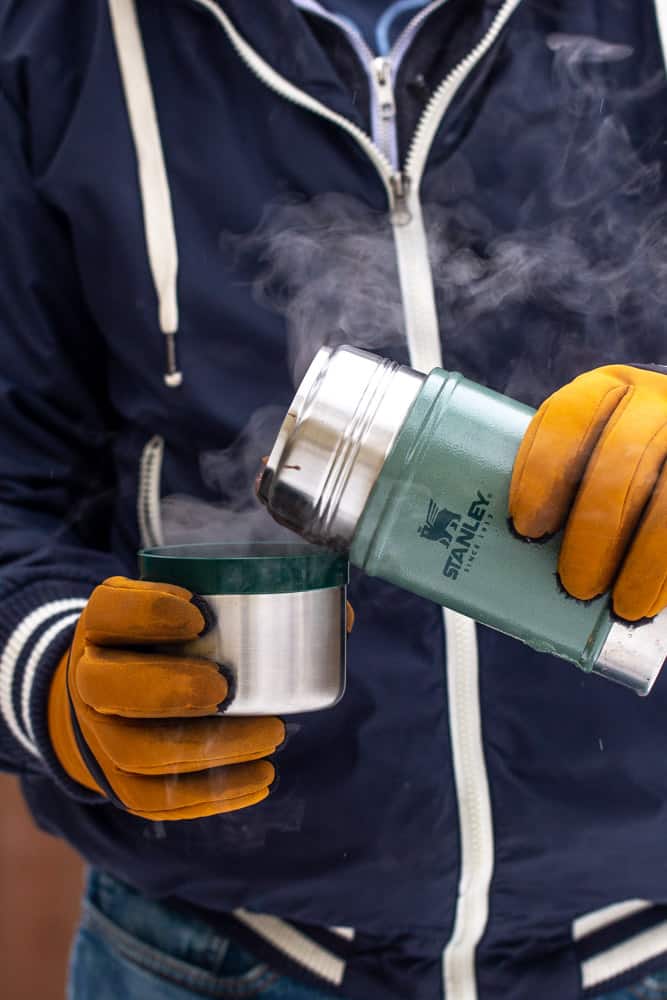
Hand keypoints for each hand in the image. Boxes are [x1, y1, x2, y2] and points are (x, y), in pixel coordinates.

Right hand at [47, 577, 284, 820]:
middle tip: (225, 686)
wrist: (115, 694)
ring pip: (137, 752)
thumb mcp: (175, 605)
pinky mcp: (118, 783)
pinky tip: (260, 779)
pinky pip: (154, 800)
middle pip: (107, 688)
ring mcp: (99, 736)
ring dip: (209, 749)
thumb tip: (299, 603)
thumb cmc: (165, 640)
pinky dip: (210, 795)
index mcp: (100, 626)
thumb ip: (218, 598)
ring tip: (272, 734)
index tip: (201, 615)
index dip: (148, 613)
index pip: (108, 613)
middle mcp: (87, 680)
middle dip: (169, 689)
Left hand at [509, 365, 666, 621]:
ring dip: (639, 558)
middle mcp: (653, 404)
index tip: (525, 525)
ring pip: (665, 500)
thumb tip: (493, 551)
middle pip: (621, 459)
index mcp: (606, 390)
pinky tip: (648, 601)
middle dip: (593, 527)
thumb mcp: (587, 453)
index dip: (543, 469)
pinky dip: (664, 571)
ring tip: (617, 603)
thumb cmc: (611, 467)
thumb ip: (555, 483)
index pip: (570, 416)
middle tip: (572, 582)